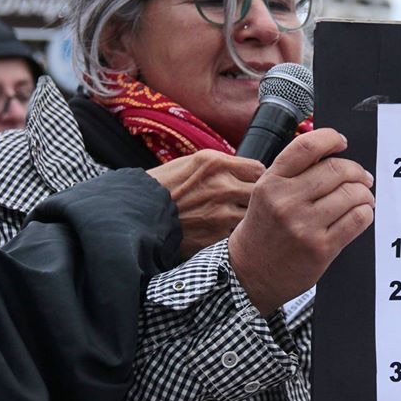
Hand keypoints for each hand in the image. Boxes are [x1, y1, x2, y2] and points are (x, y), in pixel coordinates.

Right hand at [147, 150, 263, 259]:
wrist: (139, 215)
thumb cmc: (166, 186)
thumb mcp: (195, 163)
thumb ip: (226, 165)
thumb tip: (254, 172)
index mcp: (217, 164)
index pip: (259, 169)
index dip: (258, 179)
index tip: (252, 185)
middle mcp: (222, 187)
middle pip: (261, 194)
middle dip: (259, 199)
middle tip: (249, 204)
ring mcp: (220, 215)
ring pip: (254, 217)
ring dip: (250, 219)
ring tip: (237, 220)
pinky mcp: (216, 238)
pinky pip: (238, 236)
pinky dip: (235, 236)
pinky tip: (224, 233)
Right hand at [228, 128, 374, 315]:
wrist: (249, 273)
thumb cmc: (263, 230)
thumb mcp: (266, 193)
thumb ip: (293, 173)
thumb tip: (333, 153)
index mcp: (271, 182)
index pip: (307, 147)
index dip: (331, 138)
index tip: (341, 142)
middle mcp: (286, 201)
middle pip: (337, 169)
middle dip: (357, 171)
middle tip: (362, 177)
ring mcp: (304, 226)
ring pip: (352, 194)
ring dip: (364, 193)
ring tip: (363, 198)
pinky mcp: (322, 248)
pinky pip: (358, 220)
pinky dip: (365, 213)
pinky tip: (361, 214)